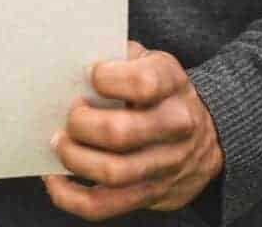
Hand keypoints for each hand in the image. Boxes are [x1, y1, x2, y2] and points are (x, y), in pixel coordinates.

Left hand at [44, 41, 222, 220]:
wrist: (207, 133)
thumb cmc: (160, 89)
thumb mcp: (149, 60)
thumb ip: (118, 56)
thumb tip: (73, 61)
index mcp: (172, 83)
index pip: (142, 83)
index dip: (107, 79)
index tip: (90, 74)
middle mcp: (175, 126)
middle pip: (120, 133)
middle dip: (81, 124)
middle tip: (69, 114)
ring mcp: (165, 165)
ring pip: (112, 173)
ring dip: (74, 158)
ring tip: (58, 141)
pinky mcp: (151, 194)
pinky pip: (104, 205)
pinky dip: (71, 197)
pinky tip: (54, 179)